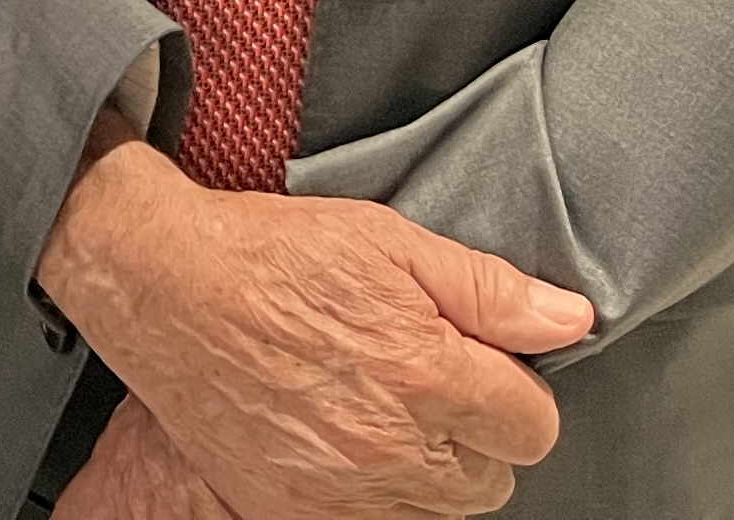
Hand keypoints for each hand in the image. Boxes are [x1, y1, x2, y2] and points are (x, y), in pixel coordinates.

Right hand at [37, 137, 591, 518]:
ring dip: (425, 468)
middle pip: (491, 479)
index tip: (475, 363)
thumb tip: (570, 320)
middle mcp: (390, 447)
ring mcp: (341, 492)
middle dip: (471, 433)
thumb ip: (487, 287)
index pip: (533, 425)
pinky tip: (339, 438)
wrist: (163, 287)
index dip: (511, 388)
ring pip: (437, 509)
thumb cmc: (271, 255)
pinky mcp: (293, 514)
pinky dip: (370, 494)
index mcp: (425, 373)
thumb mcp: (386, 240)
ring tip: (377, 407)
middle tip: (420, 380)